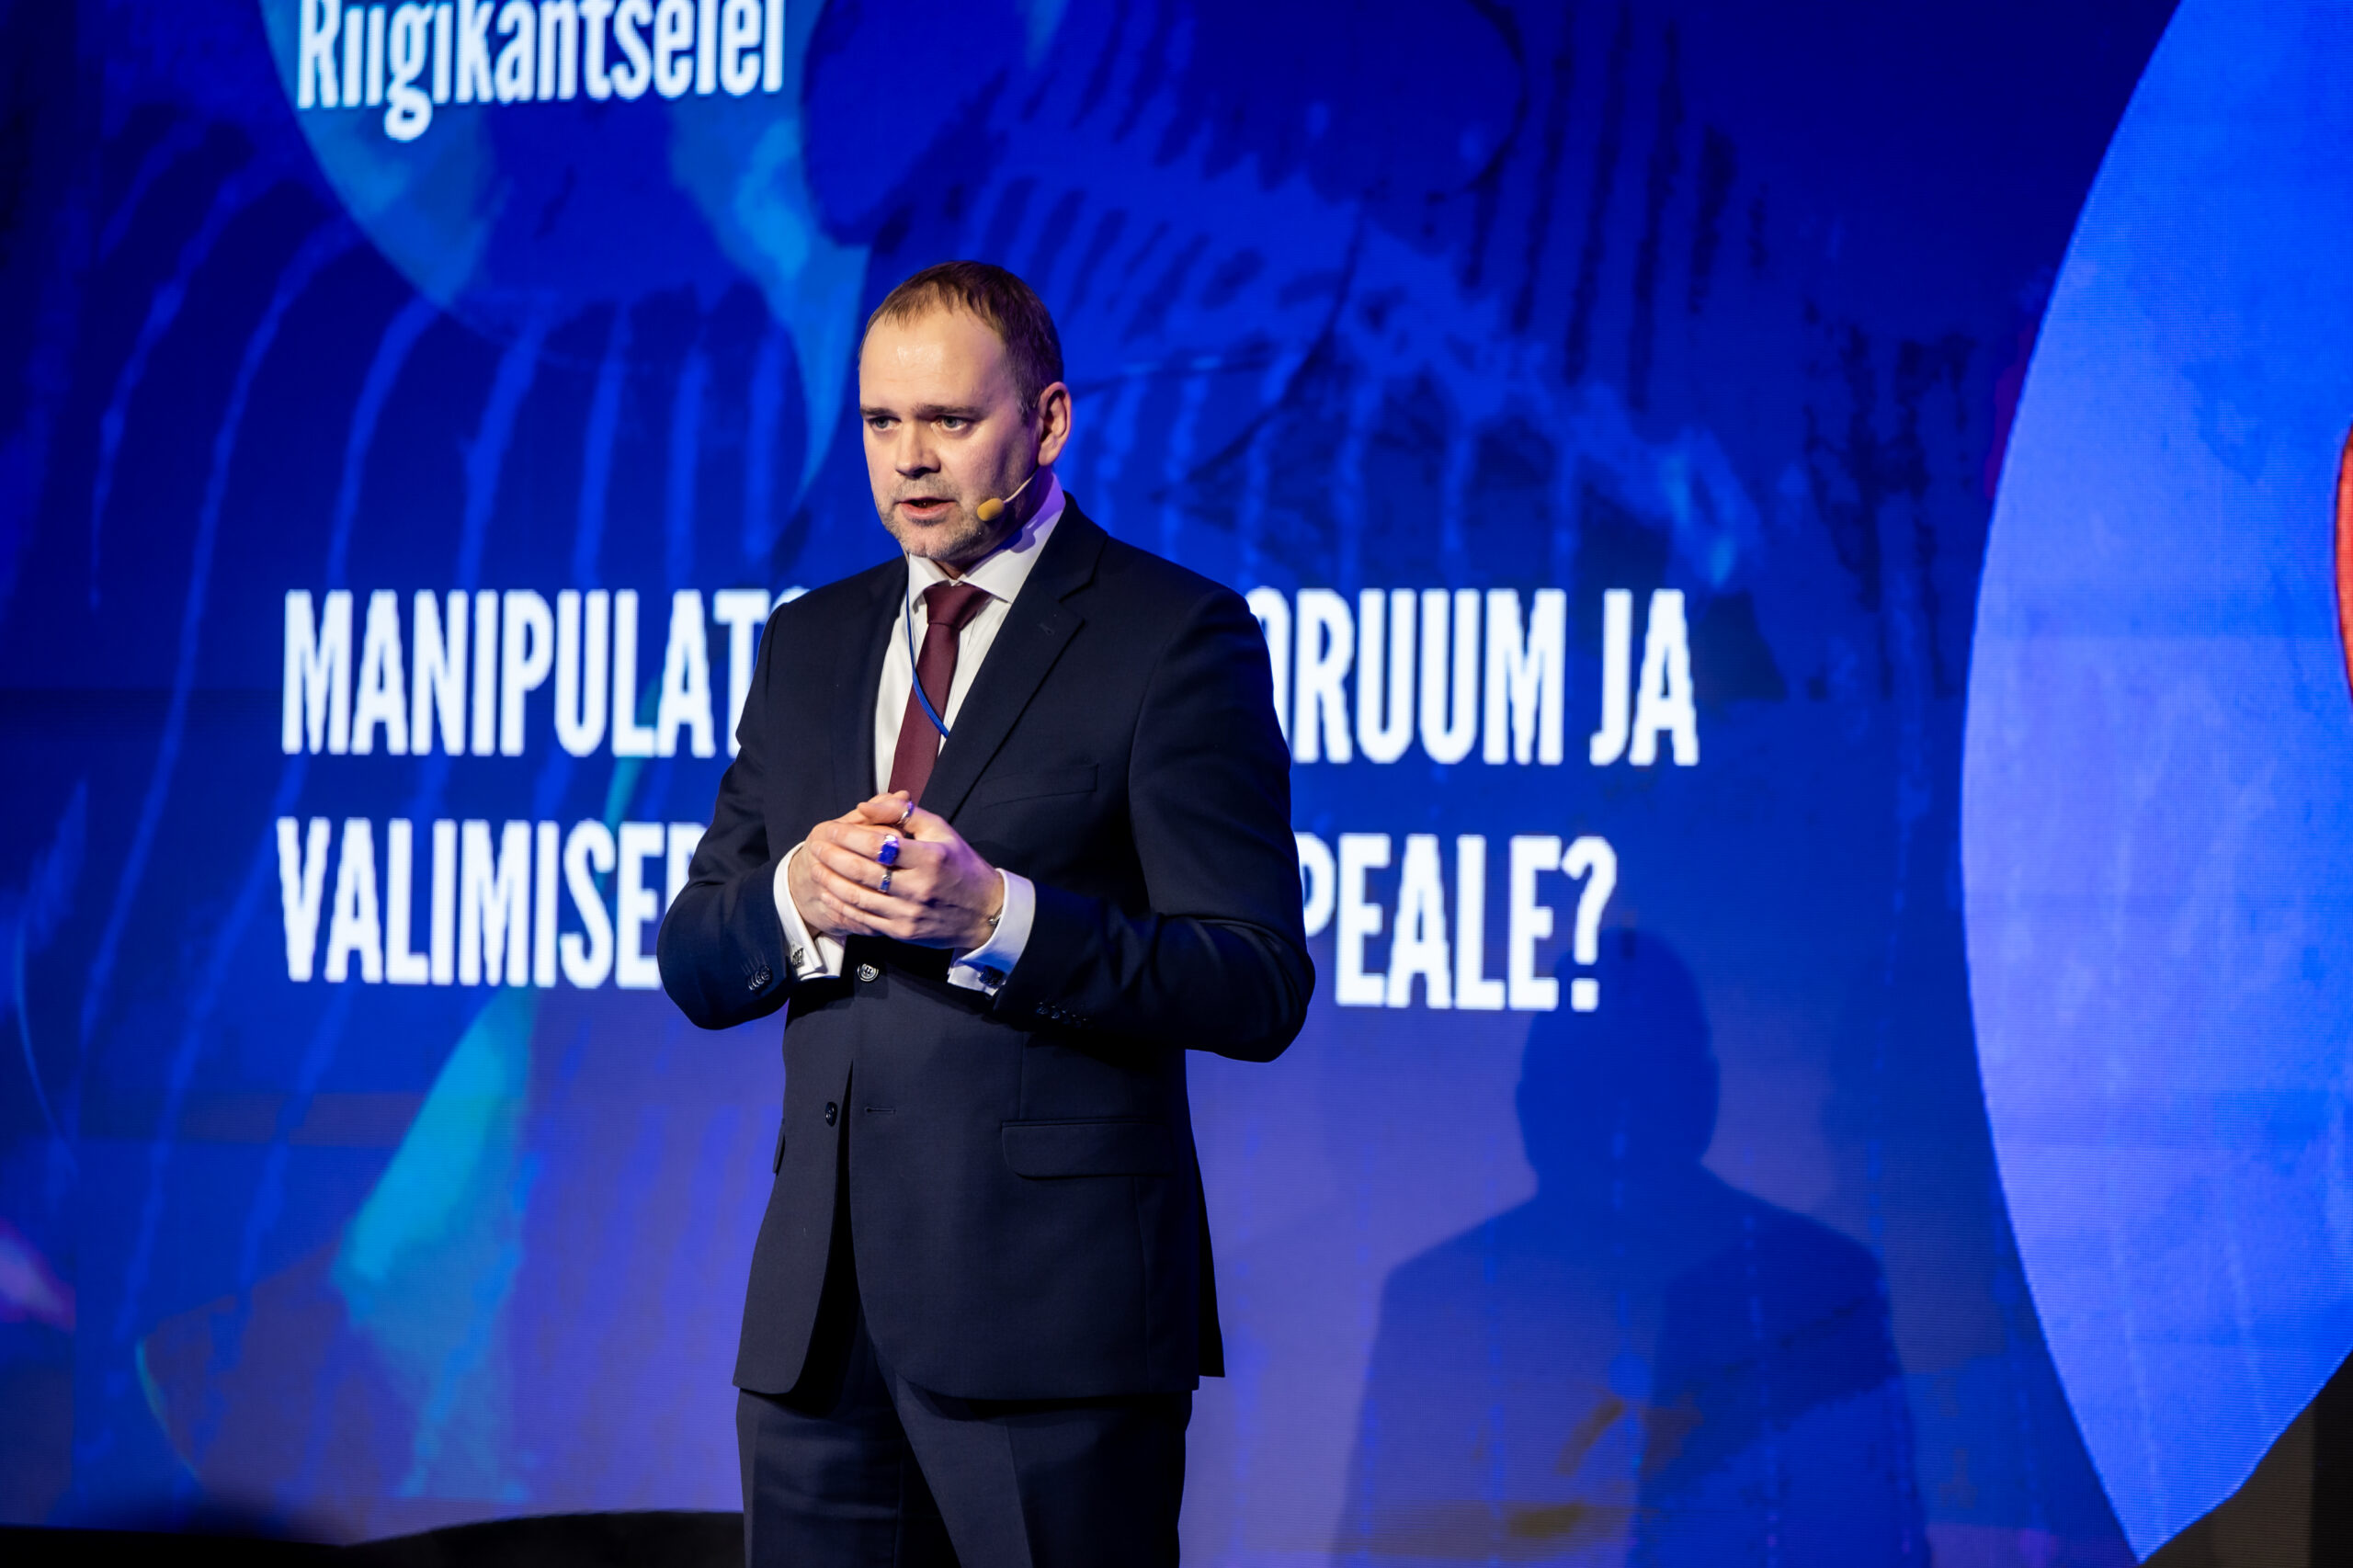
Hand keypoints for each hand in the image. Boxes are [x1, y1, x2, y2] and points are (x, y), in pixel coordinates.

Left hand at [800, 792, 1004, 950]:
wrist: (984, 912)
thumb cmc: (960, 866)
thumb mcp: (941, 830)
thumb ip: (903, 813)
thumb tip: (864, 806)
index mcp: (930, 857)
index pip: (878, 844)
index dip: (847, 836)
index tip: (829, 829)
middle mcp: (919, 887)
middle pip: (863, 871)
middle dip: (832, 857)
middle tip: (815, 845)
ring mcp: (909, 913)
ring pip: (858, 897)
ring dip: (830, 881)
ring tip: (815, 867)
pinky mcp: (902, 932)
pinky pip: (863, 919)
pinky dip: (841, 905)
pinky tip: (828, 893)